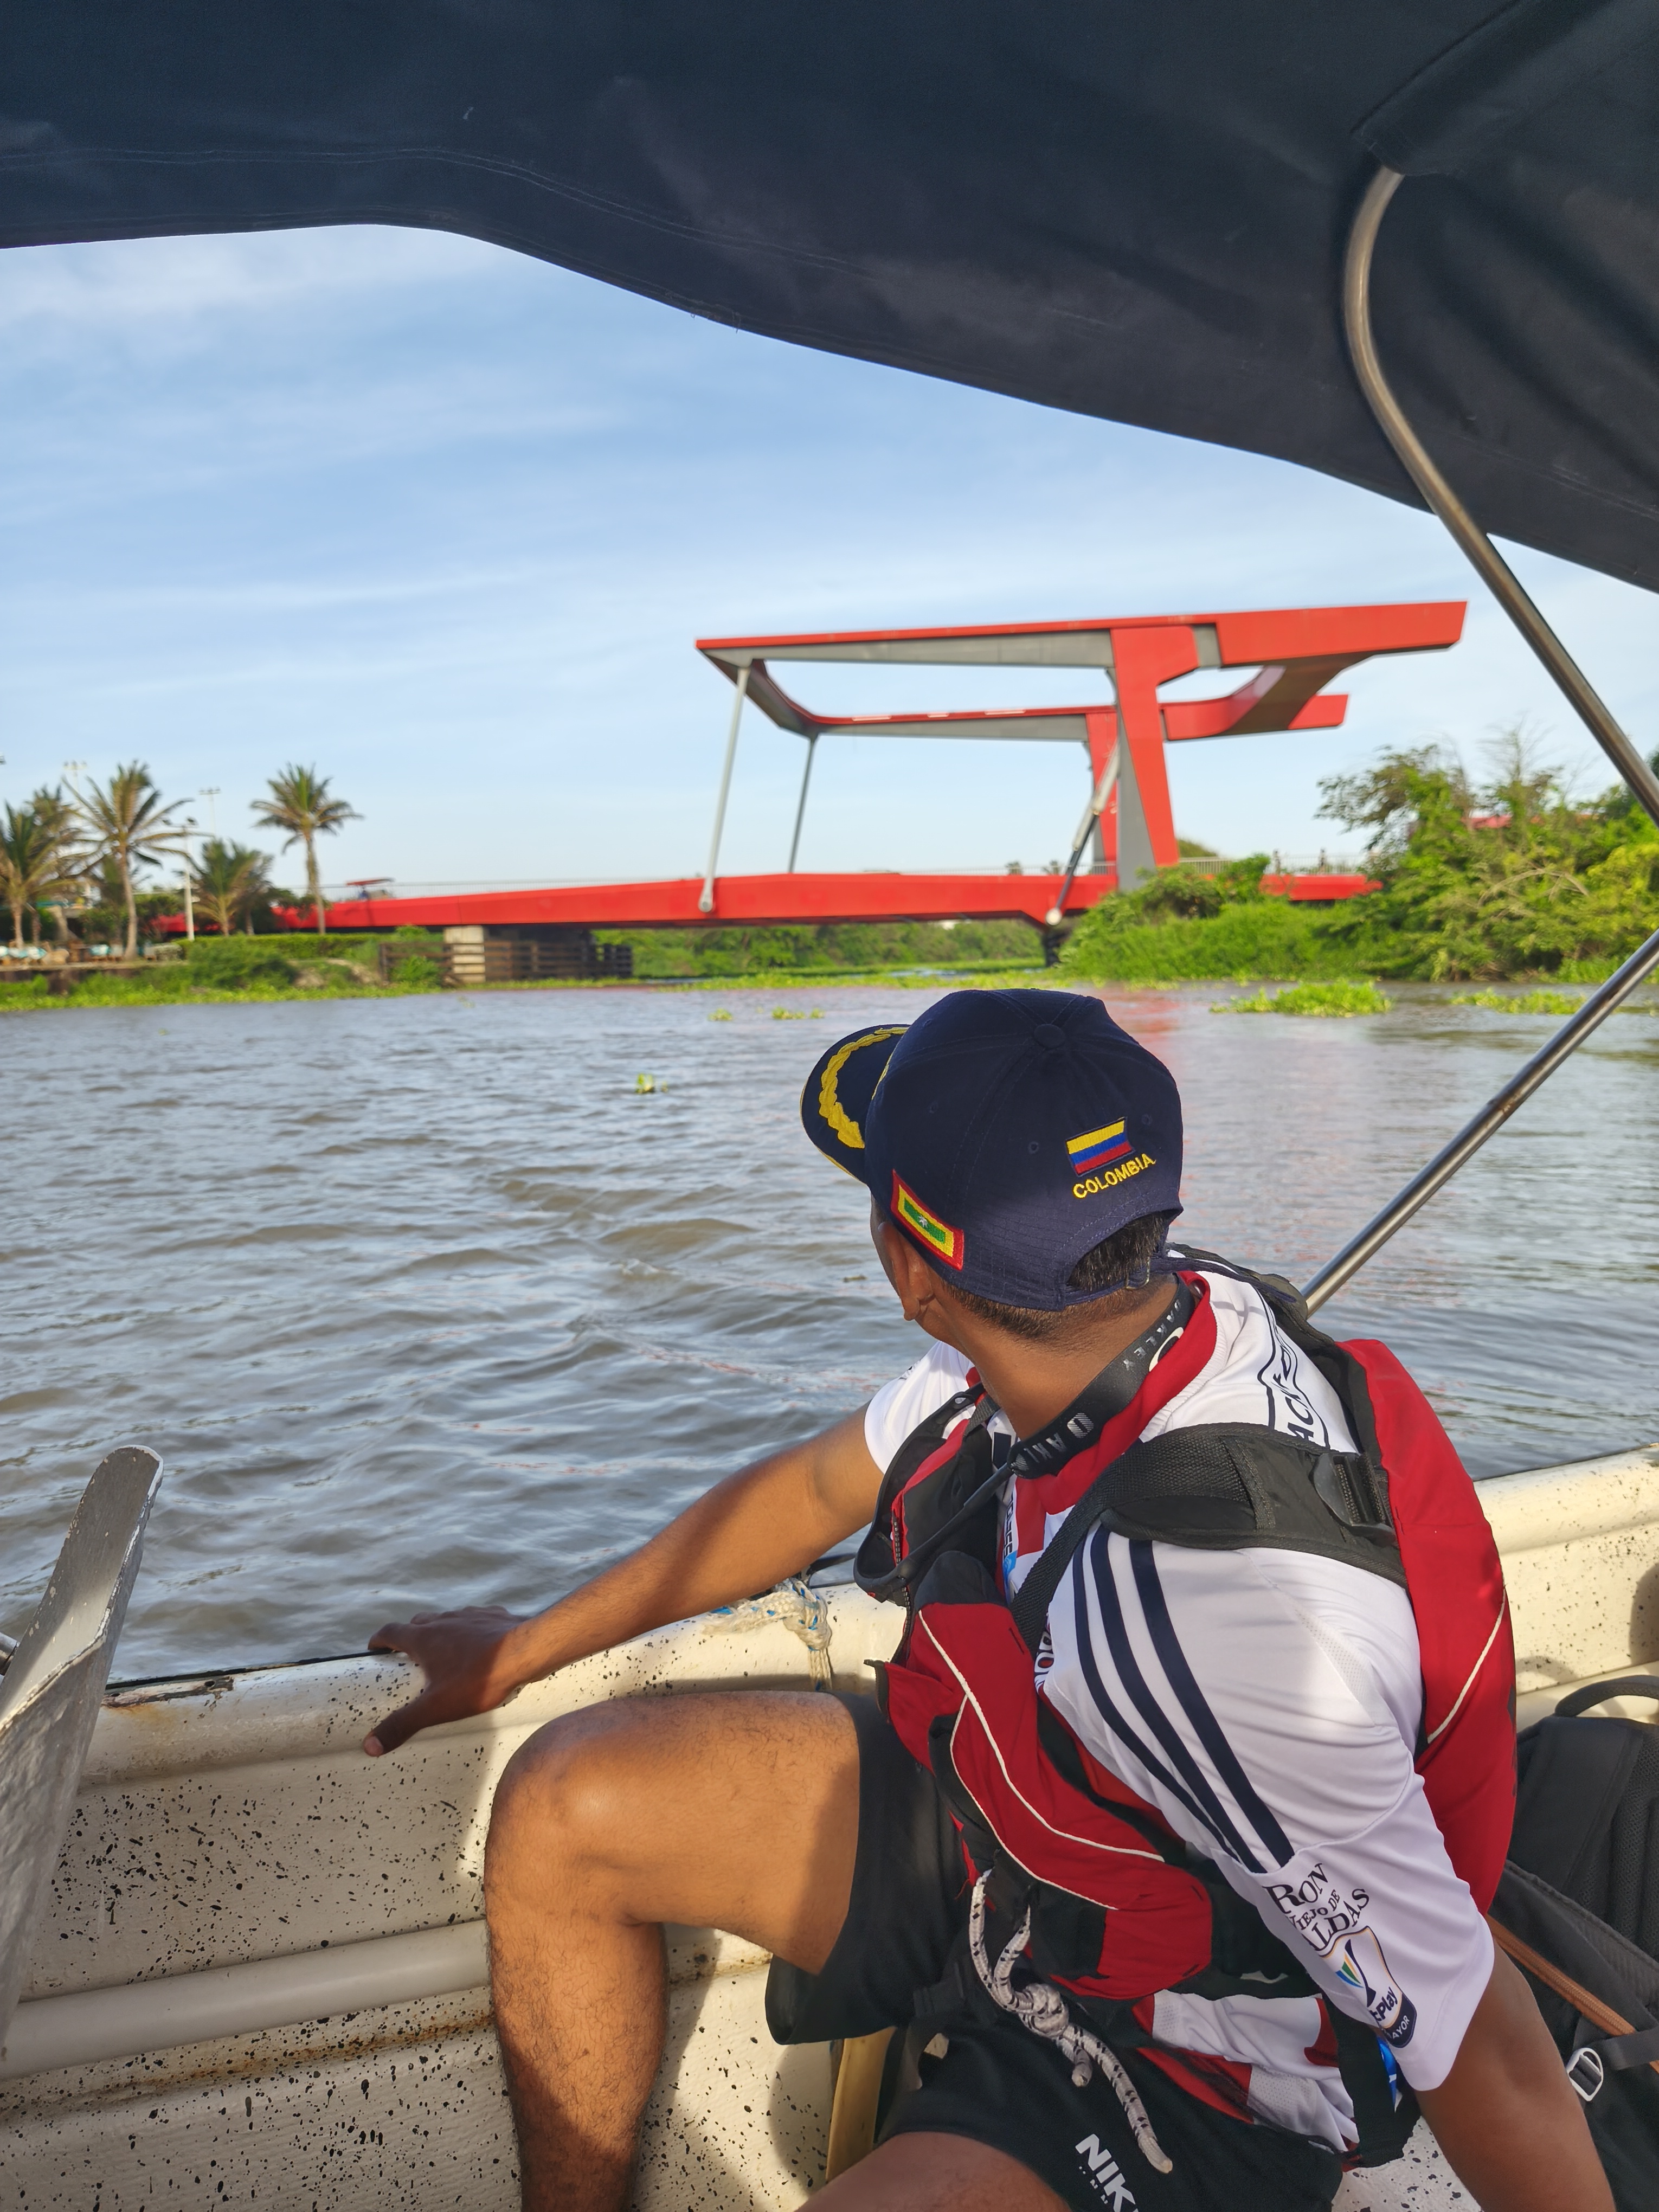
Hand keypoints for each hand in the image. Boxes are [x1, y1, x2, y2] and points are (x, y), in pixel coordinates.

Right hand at [363, 1605, 531, 1755]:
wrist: (526, 1651)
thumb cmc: (480, 1678)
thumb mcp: (437, 1708)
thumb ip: (403, 1725)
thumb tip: (369, 1745)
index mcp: (424, 1638)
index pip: (391, 1632)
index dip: (379, 1640)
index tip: (374, 1649)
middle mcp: (444, 1620)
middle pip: (417, 1623)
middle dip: (408, 1636)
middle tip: (406, 1656)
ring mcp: (469, 1615)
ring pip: (446, 1619)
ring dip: (438, 1632)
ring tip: (441, 1653)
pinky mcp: (492, 1615)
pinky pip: (473, 1620)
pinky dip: (467, 1630)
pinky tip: (475, 1645)